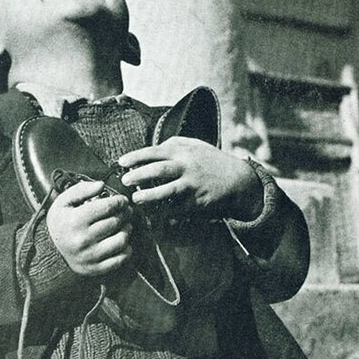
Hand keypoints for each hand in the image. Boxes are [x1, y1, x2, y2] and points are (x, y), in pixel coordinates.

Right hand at [46, 179, 132, 276]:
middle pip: (116, 222)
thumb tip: (101, 185)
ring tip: (125, 225)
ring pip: (121, 240)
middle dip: (125, 214)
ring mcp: (90, 256)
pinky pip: (120, 259)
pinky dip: (126, 249)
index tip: (122, 200)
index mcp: (75, 221)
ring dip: (127, 230)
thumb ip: (81, 190)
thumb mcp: (63, 202)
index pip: (107, 207)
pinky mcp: (95, 268)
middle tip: (125, 211)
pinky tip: (122, 242)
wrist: (50, 251)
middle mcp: (83, 239)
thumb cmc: (60, 223)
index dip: (119, 201)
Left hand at [119, 138, 262, 219]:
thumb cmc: (212, 161)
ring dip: (149, 196)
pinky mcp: (197, 202)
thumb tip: (152, 148)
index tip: (121, 162)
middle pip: (159, 170)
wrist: (238, 179)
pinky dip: (163, 212)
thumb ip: (173, 144)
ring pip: (167, 191)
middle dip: (139, 175)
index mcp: (183, 151)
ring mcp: (192, 185)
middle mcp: (187, 166)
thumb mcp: (195, 145)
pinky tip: (151, 214)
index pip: (155, 152)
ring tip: (135, 200)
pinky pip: (176, 208)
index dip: (136, 157)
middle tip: (125, 181)